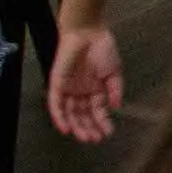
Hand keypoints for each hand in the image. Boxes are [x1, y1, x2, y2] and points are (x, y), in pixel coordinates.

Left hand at [48, 25, 123, 142]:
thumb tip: (116, 107)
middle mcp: (81, 91)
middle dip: (88, 127)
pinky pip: (55, 104)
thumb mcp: (115, 72)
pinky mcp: (57, 84)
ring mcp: (68, 88)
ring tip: (85, 136)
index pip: (97, 110)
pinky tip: (66, 128)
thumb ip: (115, 90)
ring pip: (69, 112)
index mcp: (95, 88)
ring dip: (76, 126)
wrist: (88, 33)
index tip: (108, 132)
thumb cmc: (103, 48)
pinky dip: (59, 117)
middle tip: (95, 139)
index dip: (102, 122)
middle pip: (82, 114)